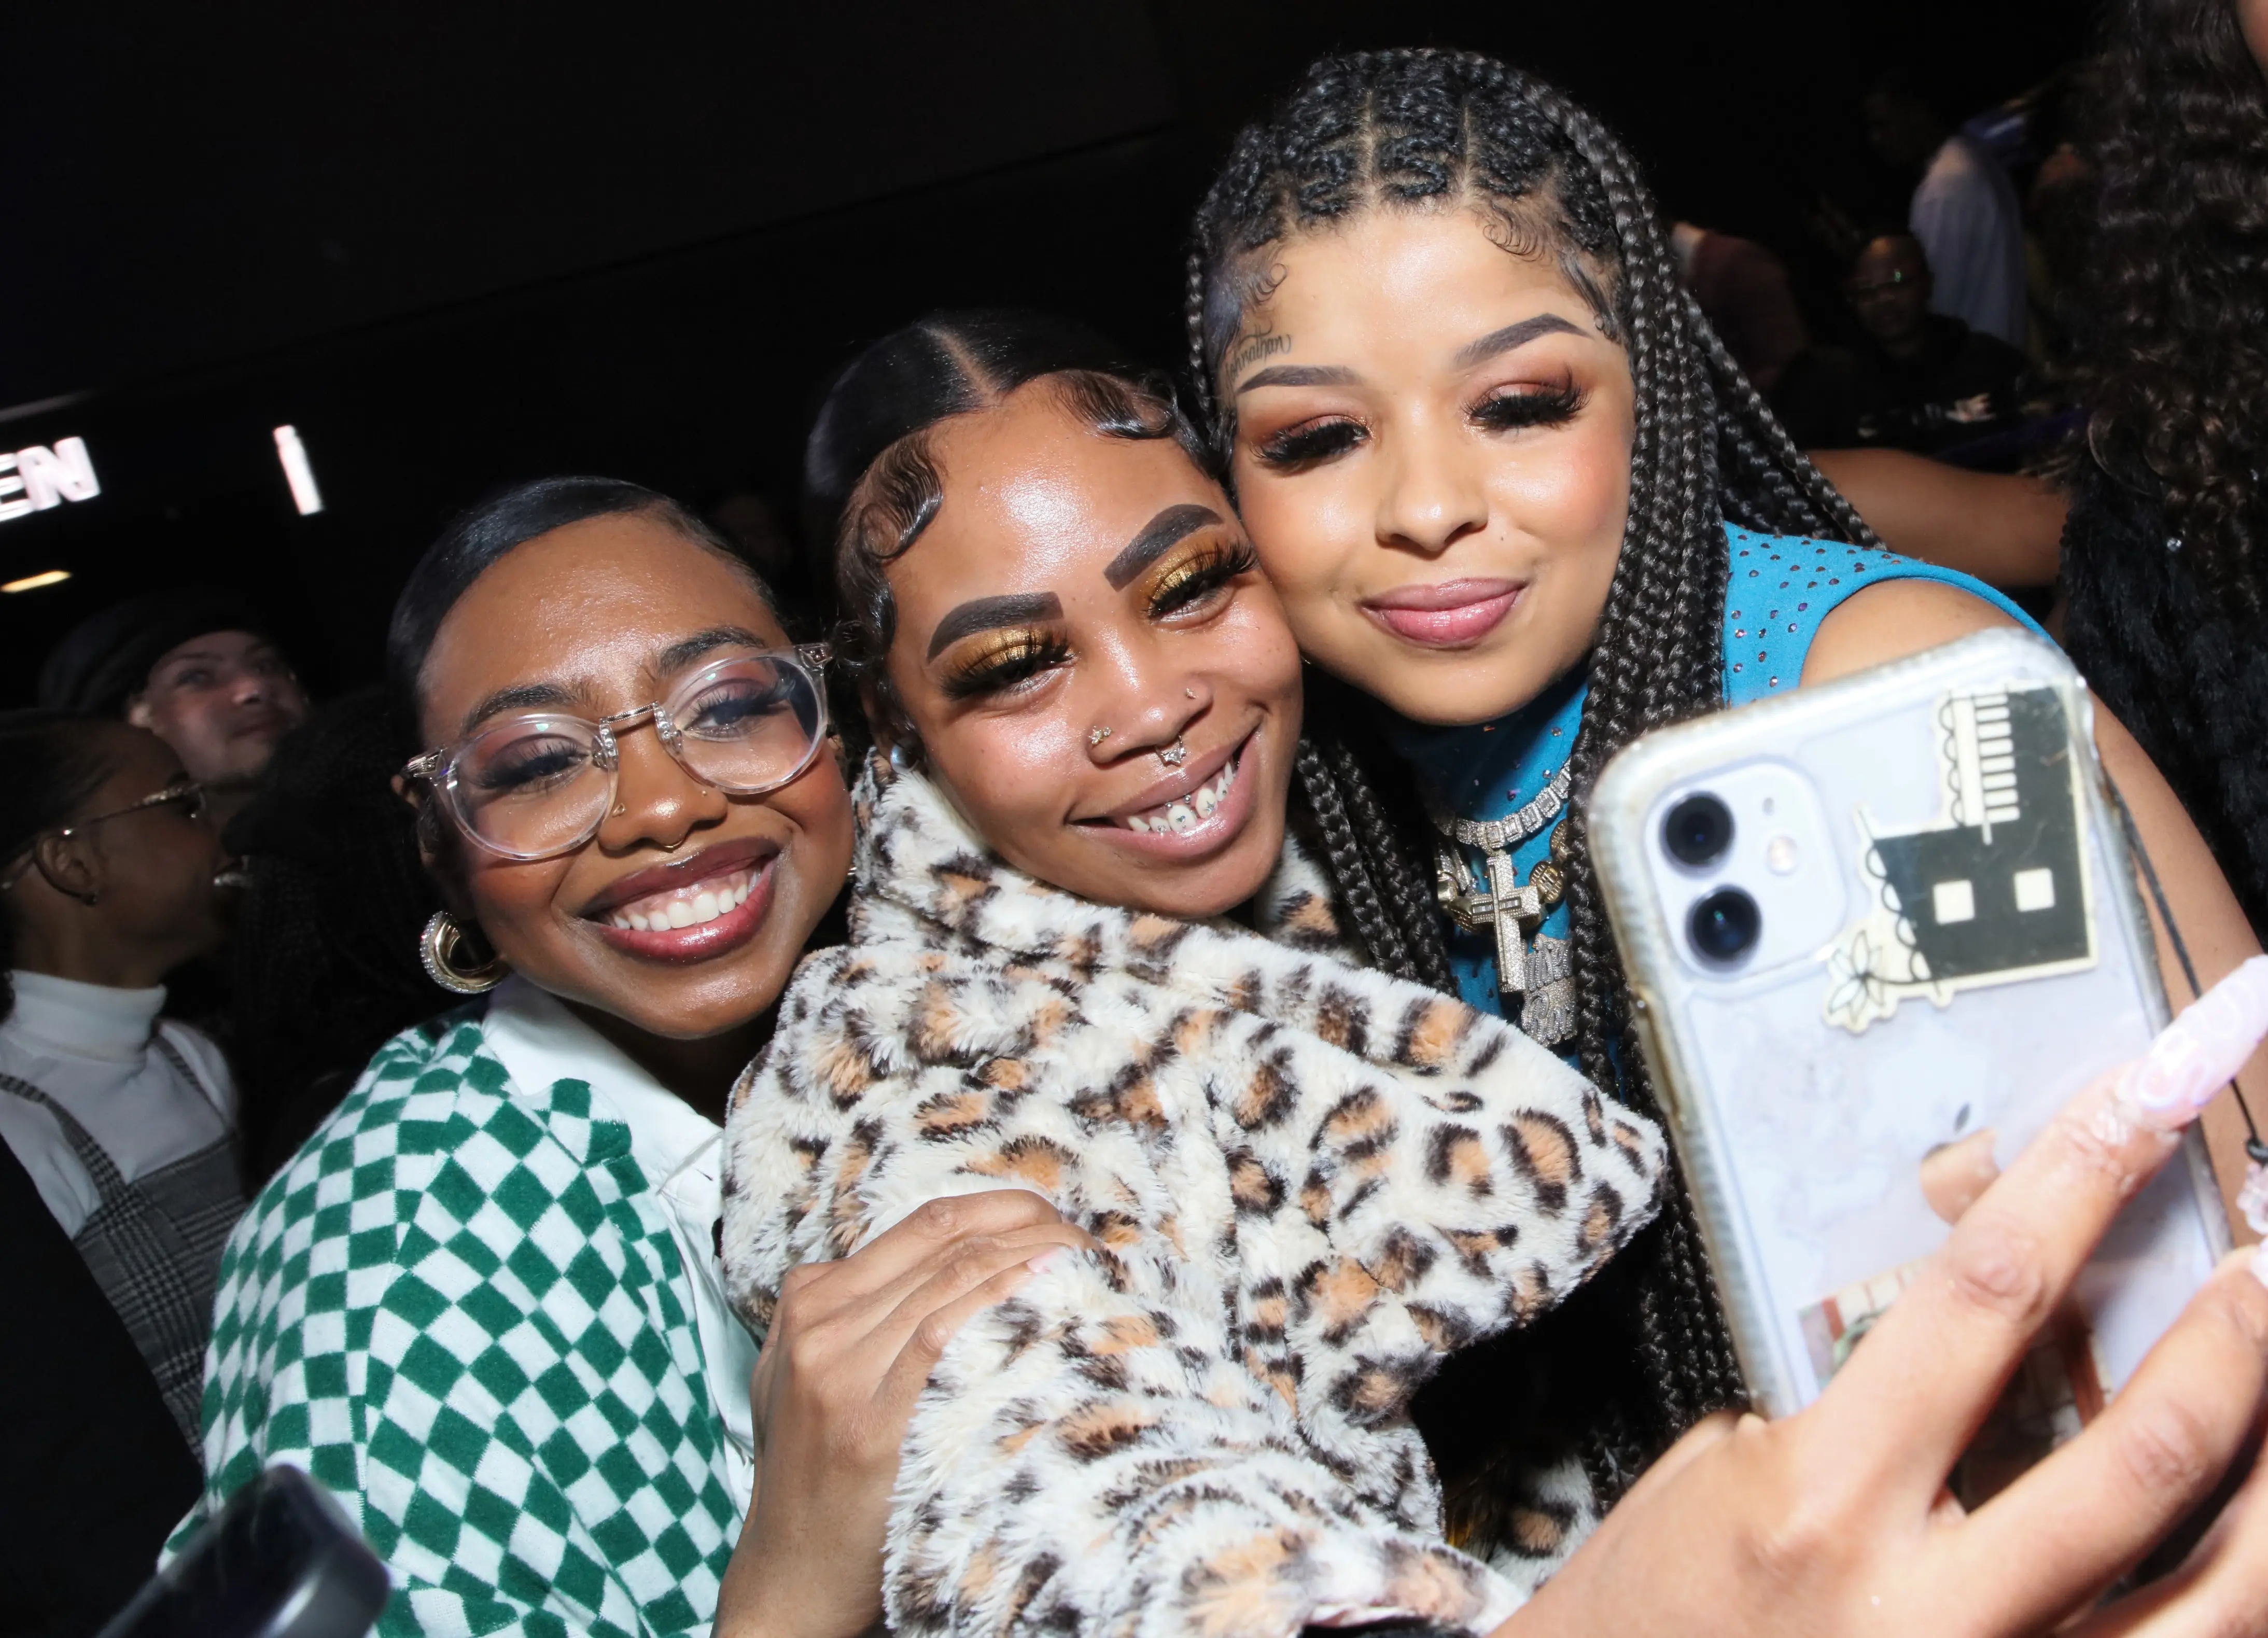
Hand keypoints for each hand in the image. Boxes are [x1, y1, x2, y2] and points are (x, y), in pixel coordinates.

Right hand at [714, 1190, 1097, 1637]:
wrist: (792, 1571)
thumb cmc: (814, 1470)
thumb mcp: (809, 1369)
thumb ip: (856, 1309)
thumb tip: (950, 1258)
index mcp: (811, 1299)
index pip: (926, 1224)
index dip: (1000, 1208)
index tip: (1052, 1216)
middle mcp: (822, 1324)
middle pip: (947, 1246)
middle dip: (1029, 1229)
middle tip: (1085, 1238)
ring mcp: (840, 1371)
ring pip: (952, 1280)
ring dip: (1030, 1260)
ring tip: (1084, 1261)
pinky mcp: (869, 1423)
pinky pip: (942, 1337)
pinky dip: (997, 1304)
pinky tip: (1042, 1294)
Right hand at [1517, 959, 2267, 1637]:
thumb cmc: (1645, 1613)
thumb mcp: (1714, 1475)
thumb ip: (1850, 1409)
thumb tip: (1972, 1328)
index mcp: (1824, 1502)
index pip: (1983, 1299)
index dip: (2079, 1181)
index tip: (2146, 1098)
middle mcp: (1927, 1611)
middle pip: (2143, 1454)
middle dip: (2231, 1330)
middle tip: (2267, 1251)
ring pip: (2221, 1594)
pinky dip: (2244, 1588)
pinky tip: (2257, 1522)